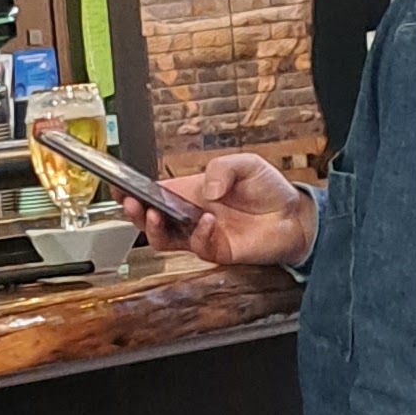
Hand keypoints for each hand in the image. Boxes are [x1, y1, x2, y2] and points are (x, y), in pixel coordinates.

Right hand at [143, 148, 314, 271]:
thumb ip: (222, 168)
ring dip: (154, 228)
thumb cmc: (269, 190)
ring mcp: (201, 235)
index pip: (155, 193)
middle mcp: (190, 215)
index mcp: (190, 192)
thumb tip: (204, 189)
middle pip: (150, 219)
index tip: (120, 186)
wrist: (295, 216)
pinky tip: (207, 221)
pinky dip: (198, 234)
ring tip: (155, 214)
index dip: (134, 191)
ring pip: (163, 239)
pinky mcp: (217, 251)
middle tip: (132, 204)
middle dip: (135, 212)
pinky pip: (197, 247)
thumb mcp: (246, 164)